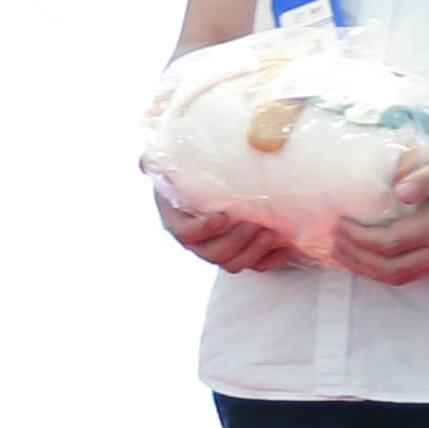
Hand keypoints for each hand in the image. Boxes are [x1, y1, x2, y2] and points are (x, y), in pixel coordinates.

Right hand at [152, 176, 297, 275]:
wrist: (221, 183)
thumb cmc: (194, 172)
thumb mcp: (175, 163)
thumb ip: (159, 161)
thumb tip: (143, 163)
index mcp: (177, 220)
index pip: (185, 233)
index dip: (203, 229)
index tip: (223, 217)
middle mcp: (197, 241)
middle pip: (212, 254)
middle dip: (236, 242)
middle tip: (255, 225)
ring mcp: (219, 249)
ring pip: (233, 263)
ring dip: (253, 252)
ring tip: (271, 233)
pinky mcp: (242, 254)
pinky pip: (256, 266)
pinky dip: (270, 260)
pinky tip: (285, 247)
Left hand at [330, 140, 428, 286]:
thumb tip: (401, 192)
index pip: (390, 243)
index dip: (359, 237)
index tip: (340, 222)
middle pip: (390, 269)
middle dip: (356, 259)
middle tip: (333, 242)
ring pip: (400, 278)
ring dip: (368, 270)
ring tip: (344, 255)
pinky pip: (412, 275)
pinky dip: (385, 271)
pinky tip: (371, 259)